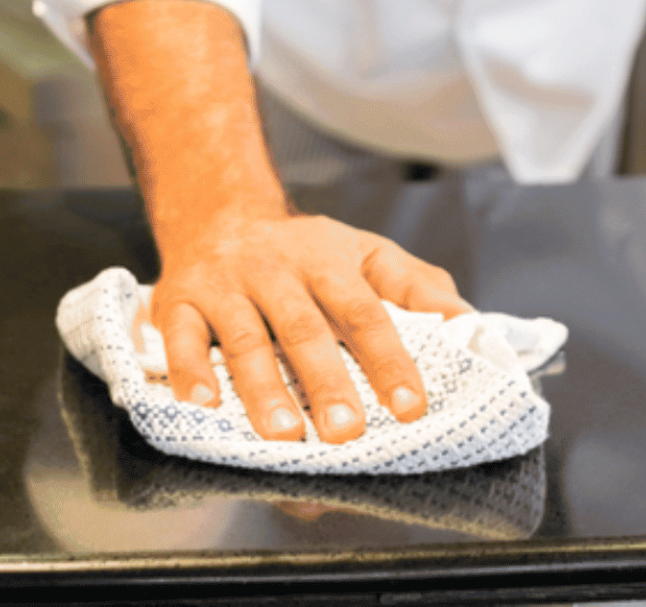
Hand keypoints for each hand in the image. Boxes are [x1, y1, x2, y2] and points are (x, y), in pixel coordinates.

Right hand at [148, 210, 472, 443]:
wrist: (218, 211)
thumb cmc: (303, 250)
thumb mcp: (364, 252)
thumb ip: (415, 285)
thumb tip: (466, 322)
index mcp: (326, 258)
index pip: (363, 310)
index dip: (387, 358)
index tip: (410, 406)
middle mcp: (274, 269)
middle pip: (303, 327)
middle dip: (325, 381)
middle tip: (348, 431)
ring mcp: (224, 285)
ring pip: (244, 338)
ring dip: (263, 389)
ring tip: (284, 434)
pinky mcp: (178, 301)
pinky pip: (180, 338)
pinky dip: (189, 372)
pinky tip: (204, 406)